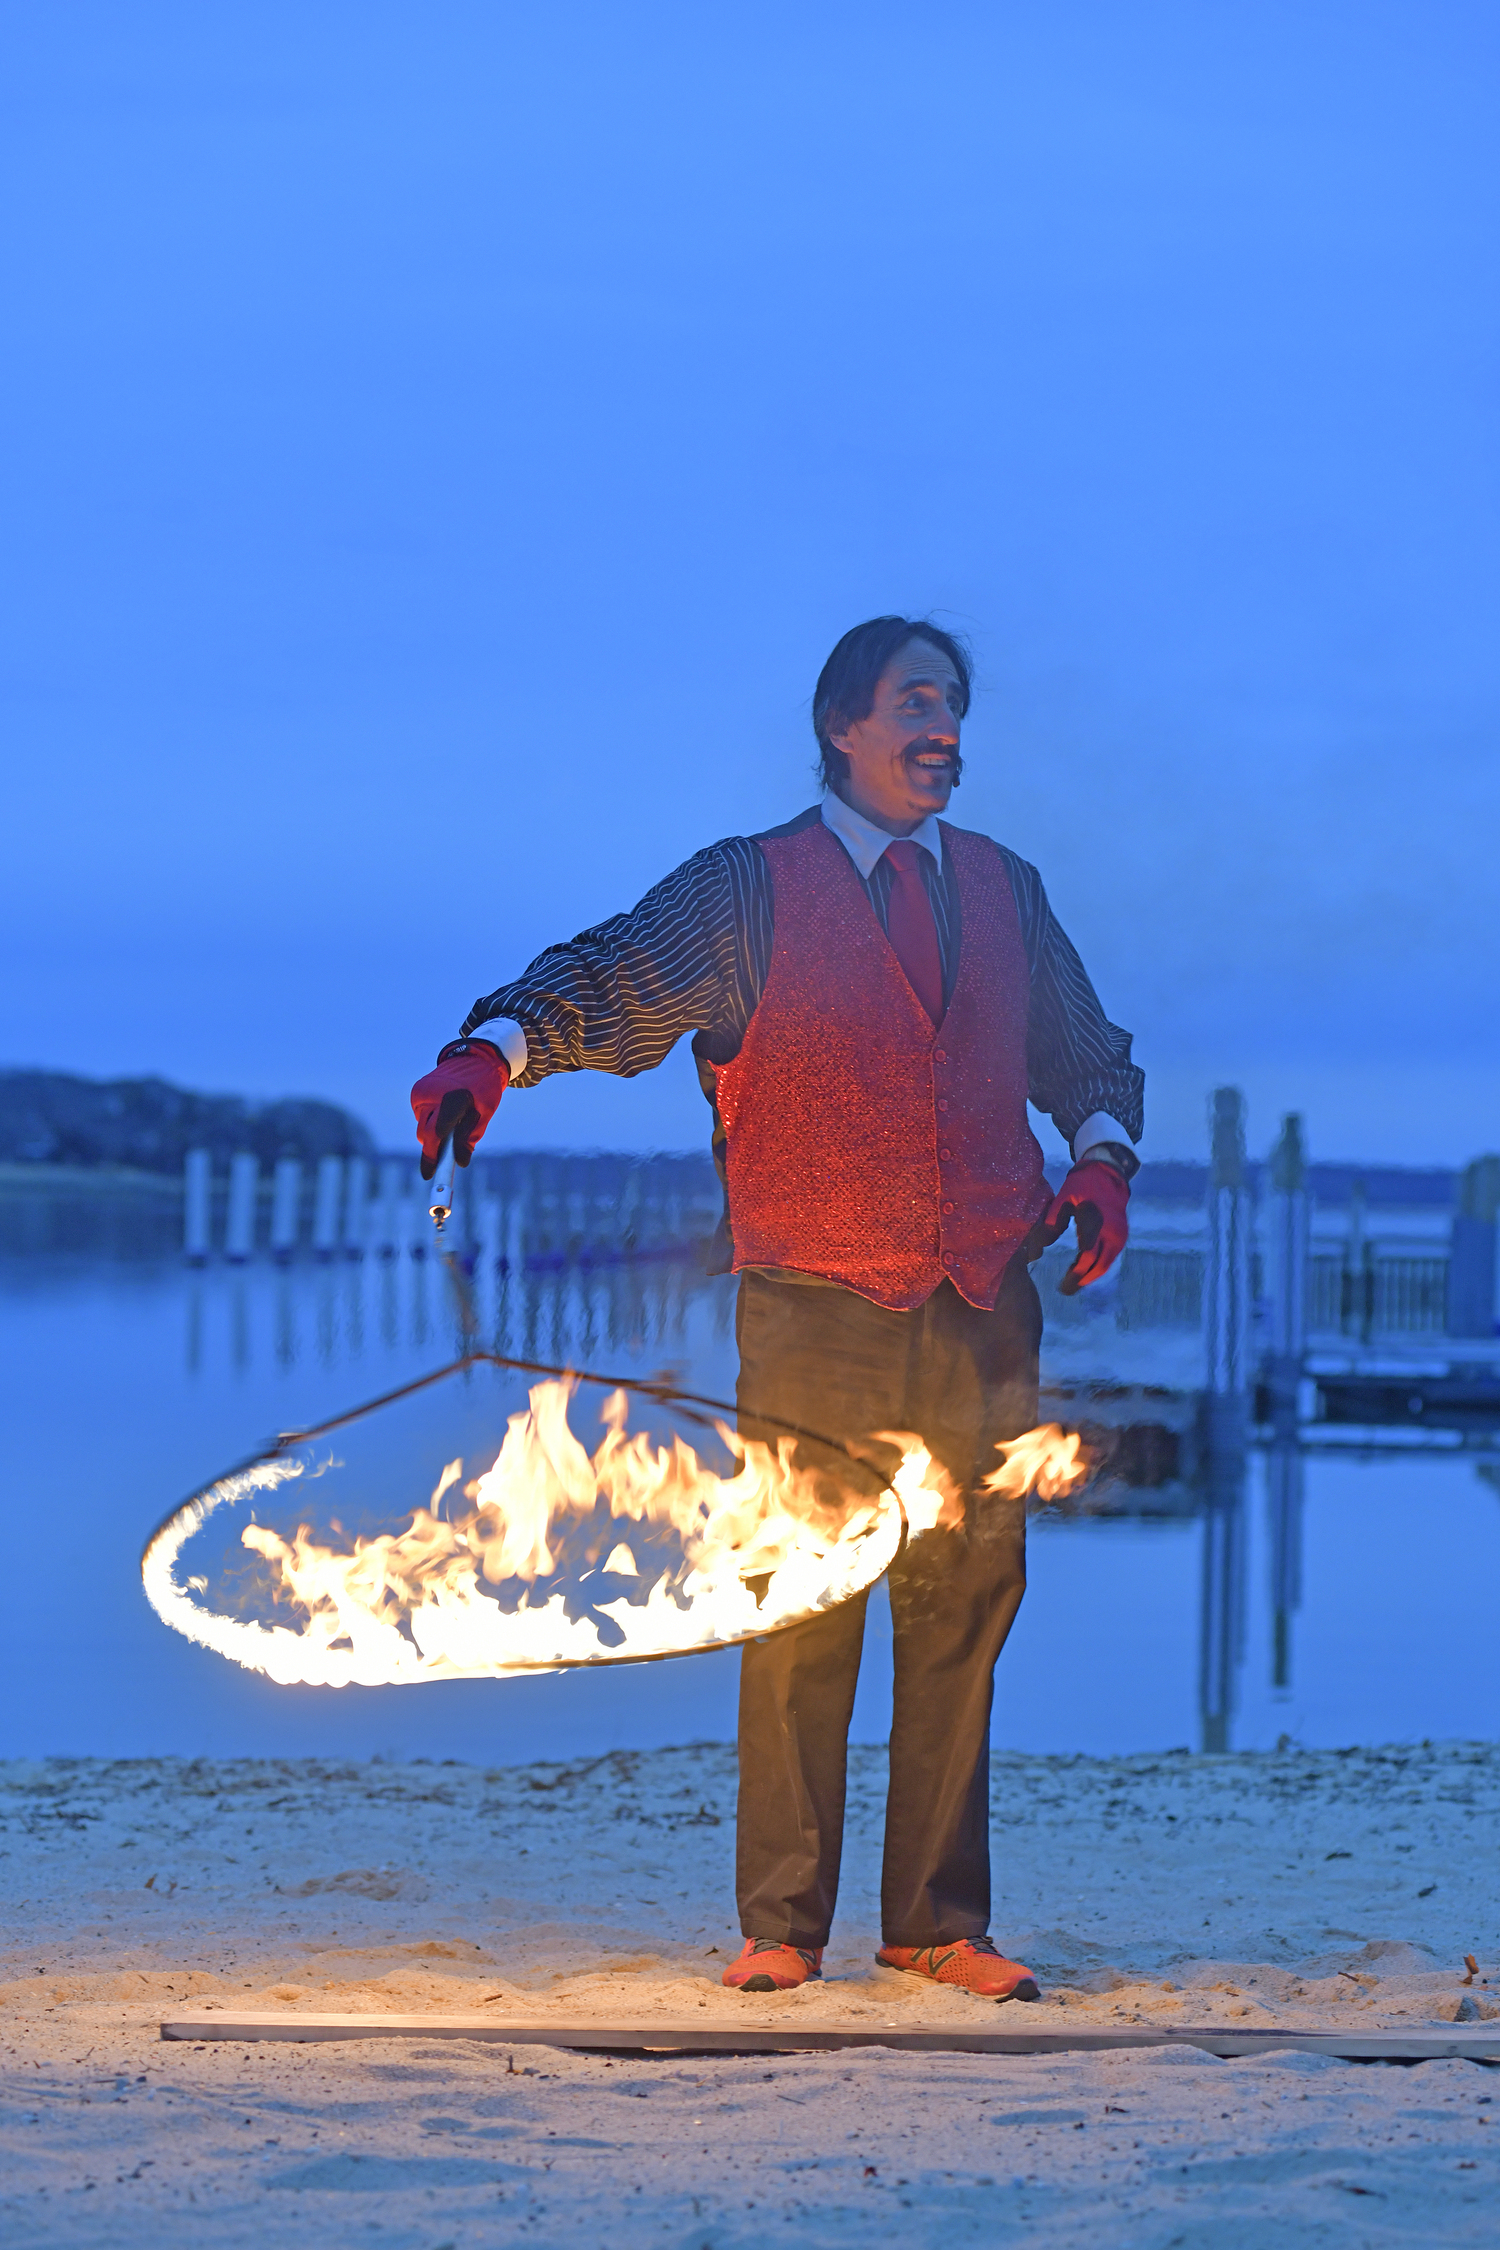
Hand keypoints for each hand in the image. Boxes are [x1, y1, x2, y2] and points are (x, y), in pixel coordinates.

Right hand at [411, 1040, 507, 1178]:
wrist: (474, 1058)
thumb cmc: (484, 1088)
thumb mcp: (484, 1114)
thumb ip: (470, 1137)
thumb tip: (461, 1162)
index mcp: (453, 1099)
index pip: (436, 1134)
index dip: (432, 1157)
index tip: (429, 1174)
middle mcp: (432, 1095)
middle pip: (425, 1134)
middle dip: (433, 1150)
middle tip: (441, 1162)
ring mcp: (421, 1092)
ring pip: (422, 1126)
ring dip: (433, 1133)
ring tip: (452, 1124)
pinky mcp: (417, 1092)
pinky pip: (421, 1116)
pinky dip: (431, 1120)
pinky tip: (445, 1112)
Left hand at [1044, 1159, 1129, 1294]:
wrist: (1108, 1175)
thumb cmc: (1082, 1186)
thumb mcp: (1064, 1197)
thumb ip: (1053, 1220)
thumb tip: (1041, 1246)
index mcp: (1095, 1220)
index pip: (1087, 1253)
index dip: (1075, 1271)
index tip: (1062, 1283)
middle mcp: (1111, 1231)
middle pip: (1098, 1264)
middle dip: (1082, 1280)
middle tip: (1064, 1290)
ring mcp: (1119, 1235)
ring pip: (1105, 1264)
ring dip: (1089, 1276)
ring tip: (1072, 1284)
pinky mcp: (1121, 1237)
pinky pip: (1109, 1258)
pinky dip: (1096, 1267)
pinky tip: (1082, 1271)